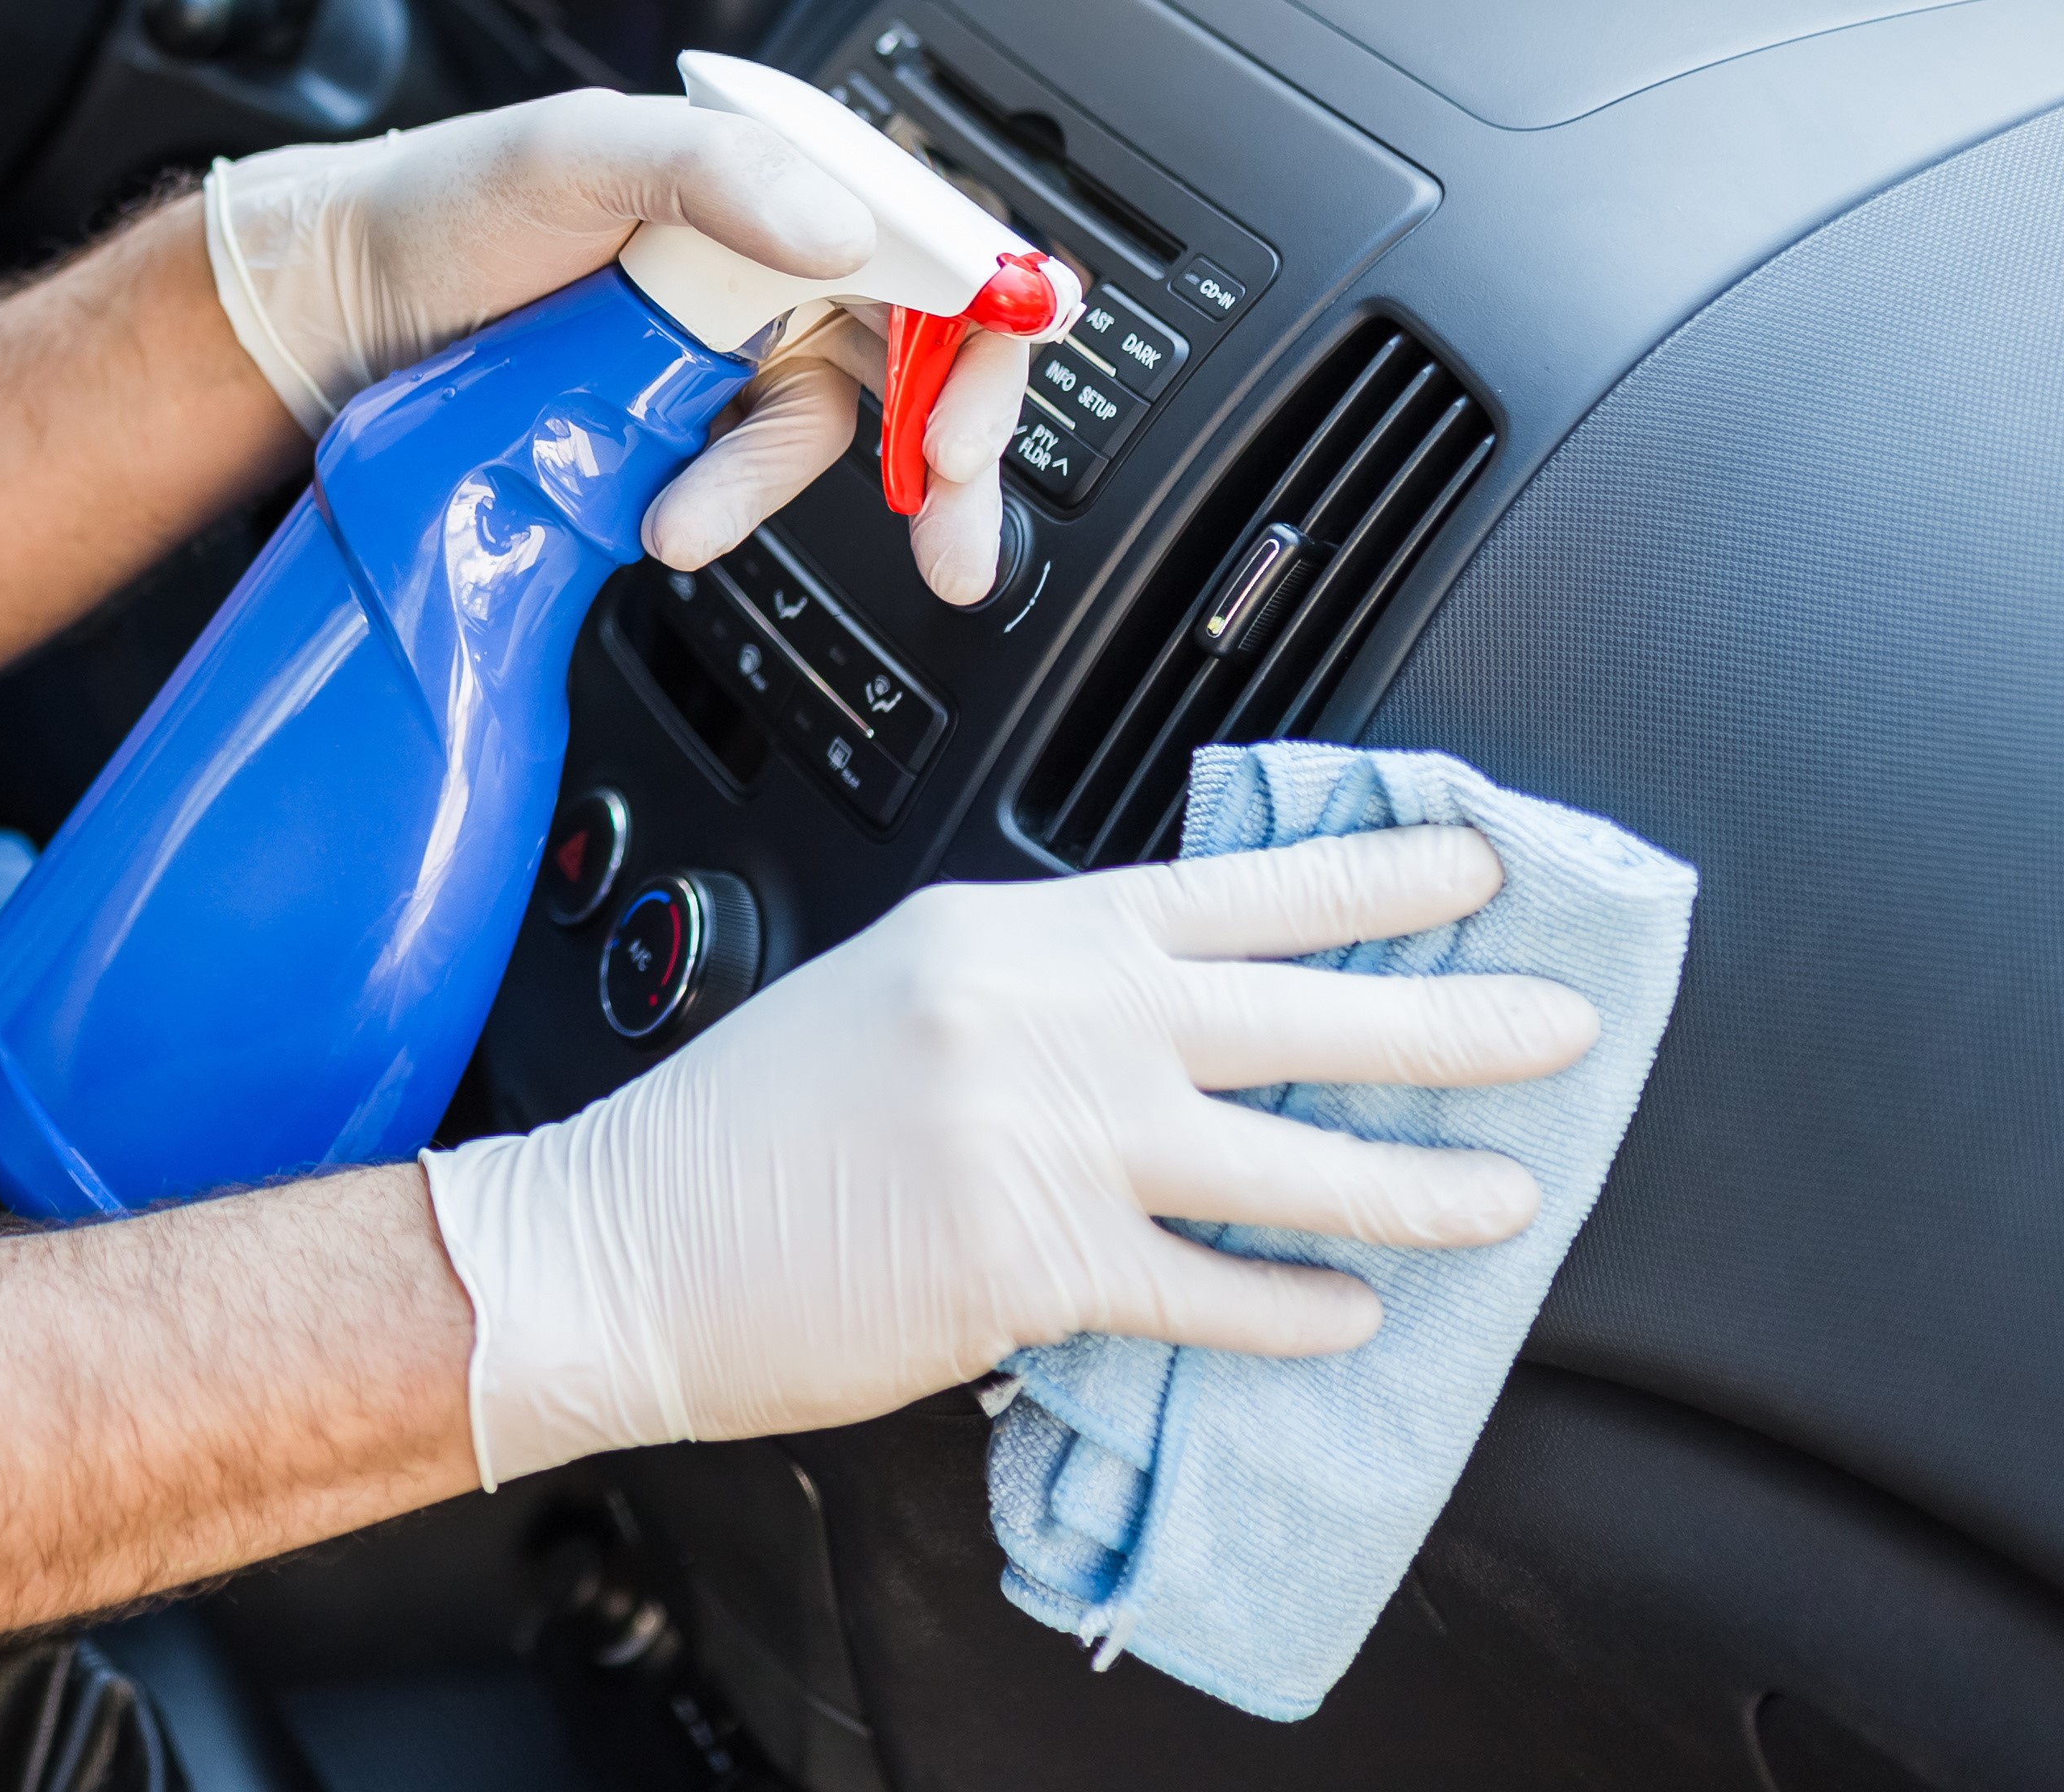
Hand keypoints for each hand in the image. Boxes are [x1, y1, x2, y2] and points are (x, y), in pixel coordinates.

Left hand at [201, 89, 1041, 601]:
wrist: (340, 307)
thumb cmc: (449, 201)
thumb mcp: (576, 152)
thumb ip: (714, 171)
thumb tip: (838, 230)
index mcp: (775, 175)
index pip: (929, 238)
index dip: (987, 319)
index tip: (978, 405)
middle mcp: (773, 257)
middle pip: (920, 352)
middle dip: (953, 453)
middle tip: (954, 535)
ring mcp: (731, 347)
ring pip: (827, 431)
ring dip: (778, 491)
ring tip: (687, 522)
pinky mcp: (682, 423)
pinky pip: (742, 476)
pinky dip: (721, 506)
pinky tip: (665, 519)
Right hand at [417, 830, 1600, 1483]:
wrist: (621, 1241)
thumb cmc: (741, 1132)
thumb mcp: (892, 996)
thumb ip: (1035, 992)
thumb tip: (1184, 1019)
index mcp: (1002, 929)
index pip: (1226, 884)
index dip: (1370, 875)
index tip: (1475, 865)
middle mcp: (1038, 1012)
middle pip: (1297, 1004)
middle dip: (1454, 1012)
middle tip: (1560, 1019)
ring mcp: (1042, 1135)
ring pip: (1290, 1157)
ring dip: (1420, 1179)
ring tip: (1508, 1191)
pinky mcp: (1033, 1261)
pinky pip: (1216, 1289)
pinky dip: (1297, 1310)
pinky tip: (1350, 1316)